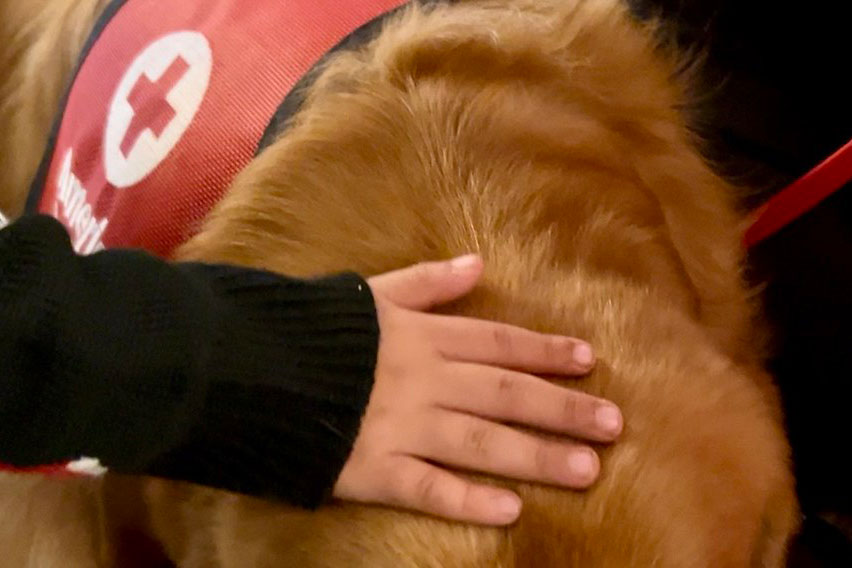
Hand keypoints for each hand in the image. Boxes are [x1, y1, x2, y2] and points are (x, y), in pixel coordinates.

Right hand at [333, 255, 621, 524]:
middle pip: (504, 393)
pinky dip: (467, 501)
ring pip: (480, 442)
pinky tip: (510, 512)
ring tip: (587, 469)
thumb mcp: (369, 292)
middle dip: (562, 407)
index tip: (589, 361)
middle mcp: (423, 380)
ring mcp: (400, 427)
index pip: (498, 342)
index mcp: (421, 336)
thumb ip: (426, 281)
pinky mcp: (372, 470)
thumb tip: (477, 263)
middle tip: (614, 424)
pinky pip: (427, 489)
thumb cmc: (311, 329)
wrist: (246, 367)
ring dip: (535, 455)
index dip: (545, 350)